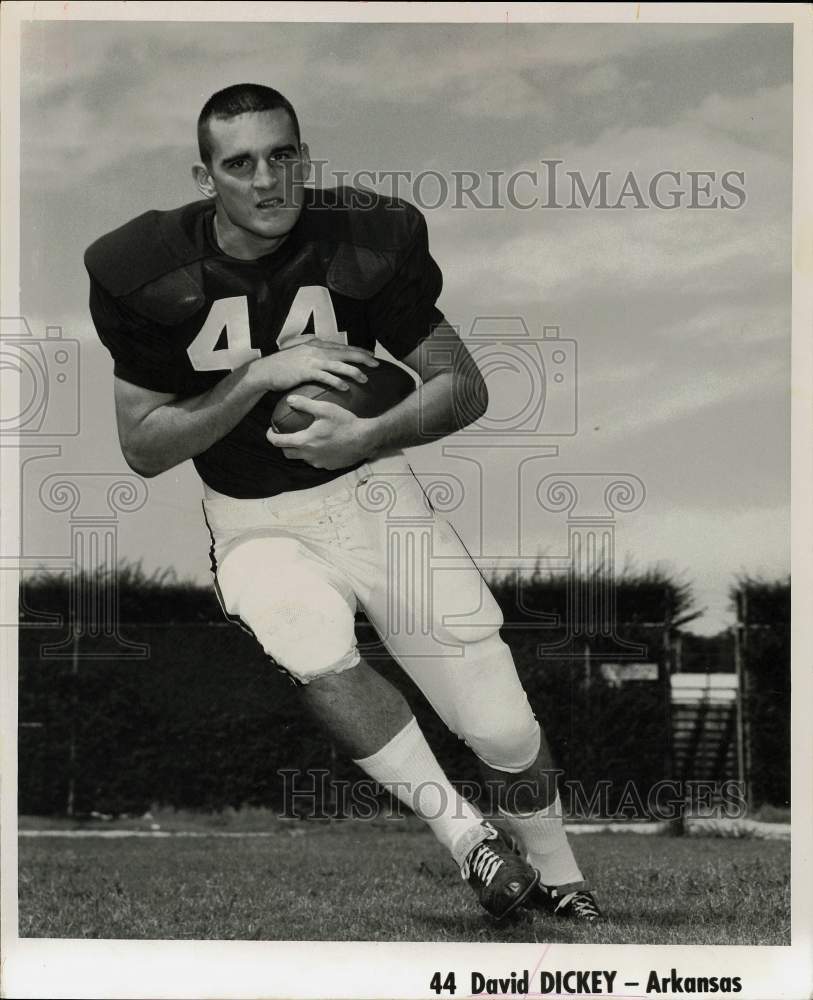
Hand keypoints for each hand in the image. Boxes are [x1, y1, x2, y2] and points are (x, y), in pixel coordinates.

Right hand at [249, 338, 378, 393]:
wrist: (265, 371)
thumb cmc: (283, 366)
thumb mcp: (301, 355)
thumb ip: (315, 354)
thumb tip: (328, 359)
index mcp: (317, 344)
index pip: (342, 347)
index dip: (358, 350)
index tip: (371, 355)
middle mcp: (316, 349)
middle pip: (345, 353)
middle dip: (363, 358)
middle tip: (377, 364)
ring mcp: (311, 360)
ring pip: (339, 365)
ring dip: (353, 372)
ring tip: (365, 379)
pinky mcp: (306, 371)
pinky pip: (325, 377)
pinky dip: (337, 381)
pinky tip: (346, 387)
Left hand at [265, 395, 378, 469]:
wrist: (365, 439)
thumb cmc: (344, 422)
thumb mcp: (325, 409)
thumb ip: (305, 404)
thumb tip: (290, 400)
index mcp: (304, 441)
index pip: (279, 442)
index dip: (271, 436)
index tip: (271, 430)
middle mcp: (309, 455)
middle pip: (287, 454)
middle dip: (283, 445)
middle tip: (286, 435)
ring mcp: (319, 462)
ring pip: (302, 458)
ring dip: (300, 450)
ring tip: (305, 439)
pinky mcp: (329, 466)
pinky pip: (316, 461)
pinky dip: (314, 454)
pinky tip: (321, 445)